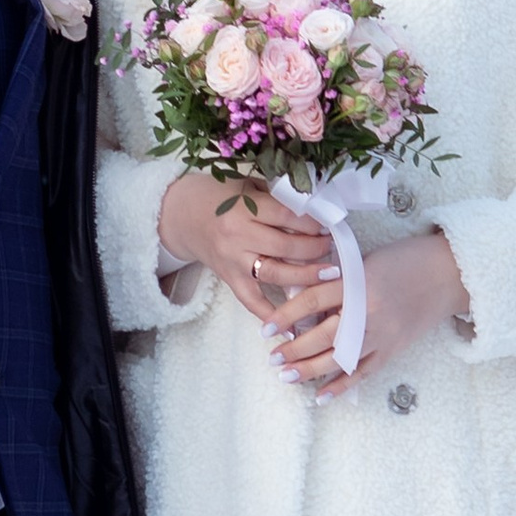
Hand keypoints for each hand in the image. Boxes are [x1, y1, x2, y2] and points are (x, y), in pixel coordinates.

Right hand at [157, 171, 340, 324]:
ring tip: (329, 274)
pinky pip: (252, 302)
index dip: (312, 223)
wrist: (183, 215)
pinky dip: (271, 315)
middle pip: (285, 247)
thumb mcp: (248, 186)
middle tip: (332, 247)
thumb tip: (316, 209)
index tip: (329, 224)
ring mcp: (233, 262)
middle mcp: (237, 238)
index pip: (286, 217)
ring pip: (276, 274)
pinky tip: (293, 328)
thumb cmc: (220, 197)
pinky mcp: (230, 280)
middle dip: (314, 248)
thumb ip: (277, 198)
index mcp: (243, 209)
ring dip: (305, 276)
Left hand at [271, 229, 470, 399]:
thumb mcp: (366, 260)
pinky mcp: (394, 348)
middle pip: (321, 335)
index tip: (265, 329)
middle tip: (273, 358)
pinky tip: (322, 396)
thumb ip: (337, 279)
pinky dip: (342, 386)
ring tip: (287, 376)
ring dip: (310, 370)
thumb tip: (301, 301)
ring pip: (339, 358)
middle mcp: (368, 311)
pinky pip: (364, 372)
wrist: (450, 272)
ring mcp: (383, 333)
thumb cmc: (406, 259)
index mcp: (357, 282)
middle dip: (293, 349)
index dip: (284, 316)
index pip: (310, 302)